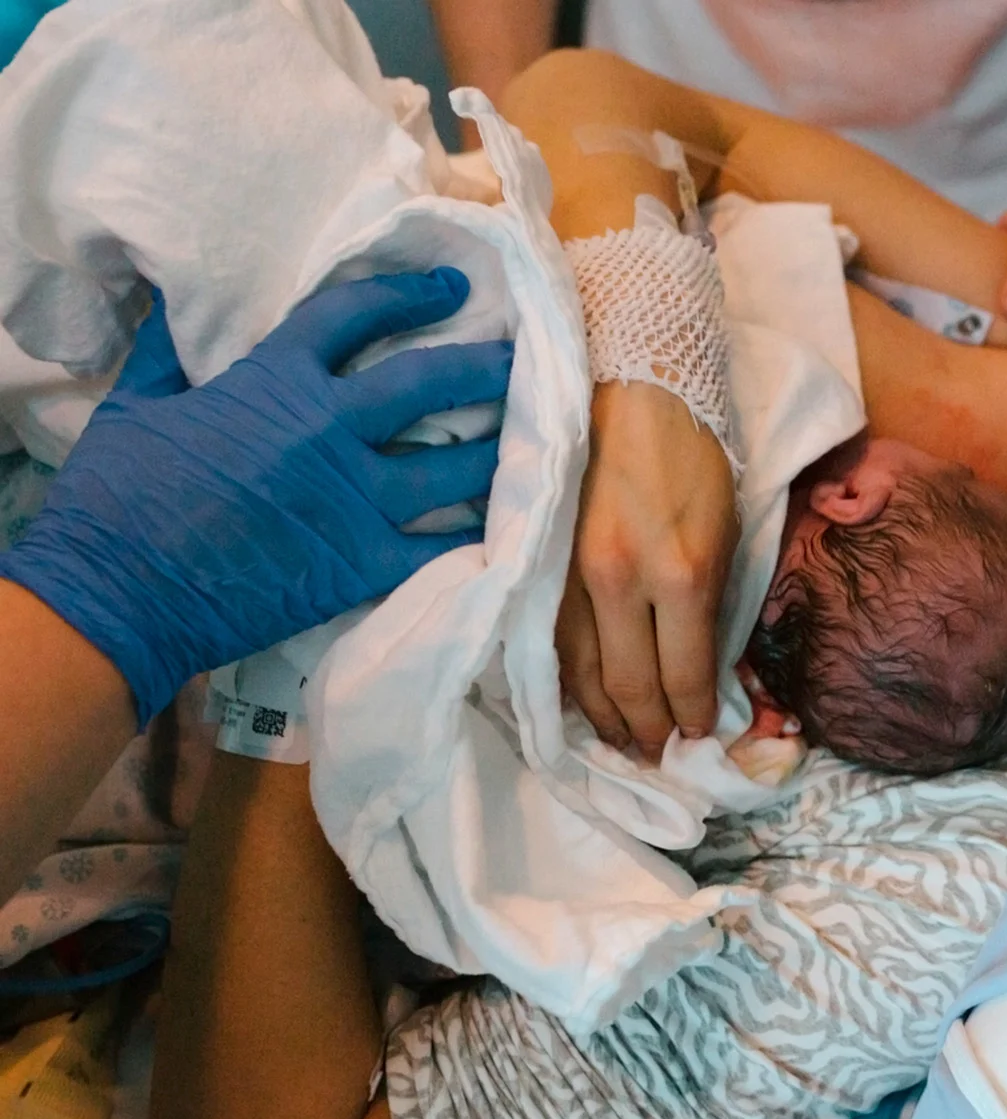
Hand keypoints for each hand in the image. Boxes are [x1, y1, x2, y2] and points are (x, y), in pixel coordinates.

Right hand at [0, 270, 508, 724]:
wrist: (119, 593)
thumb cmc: (118, 497)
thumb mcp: (137, 405)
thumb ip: (170, 351)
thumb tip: (176, 306)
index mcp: (277, 382)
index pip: (355, 314)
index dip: (408, 293)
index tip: (450, 289)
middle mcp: (331, 431)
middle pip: (430, 383)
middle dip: (483, 364)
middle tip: (522, 355)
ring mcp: (355, 500)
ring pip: (456, 466)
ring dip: (502, 448)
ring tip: (541, 435)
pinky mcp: (363, 565)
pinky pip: (444, 548)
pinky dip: (482, 537)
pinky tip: (515, 524)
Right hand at [557, 380, 737, 758]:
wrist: (637, 391)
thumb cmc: (697, 459)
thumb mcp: (727, 536)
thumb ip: (712, 607)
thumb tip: (705, 672)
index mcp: (679, 572)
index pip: (683, 675)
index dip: (690, 717)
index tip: (698, 737)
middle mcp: (619, 581)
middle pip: (626, 687)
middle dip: (645, 731)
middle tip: (657, 754)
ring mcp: (571, 573)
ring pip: (578, 673)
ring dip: (601, 716)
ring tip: (621, 740)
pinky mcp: (544, 563)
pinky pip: (551, 641)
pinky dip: (568, 680)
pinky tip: (582, 699)